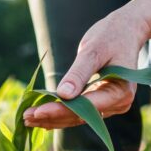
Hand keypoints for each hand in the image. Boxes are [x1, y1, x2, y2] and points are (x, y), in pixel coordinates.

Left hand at [23, 8, 149, 128]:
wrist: (125, 31)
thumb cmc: (111, 36)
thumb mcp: (94, 50)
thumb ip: (79, 73)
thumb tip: (63, 95)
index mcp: (120, 91)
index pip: (86, 107)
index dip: (60, 110)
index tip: (37, 111)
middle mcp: (118, 104)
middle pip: (80, 116)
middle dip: (52, 117)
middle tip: (25, 117)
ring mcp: (110, 105)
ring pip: (77, 118)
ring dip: (52, 119)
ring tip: (27, 119)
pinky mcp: (101, 103)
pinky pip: (79, 112)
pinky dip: (59, 113)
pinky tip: (40, 116)